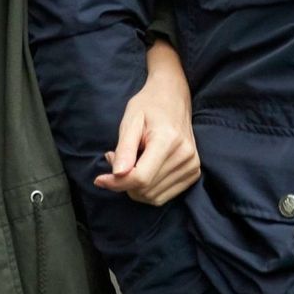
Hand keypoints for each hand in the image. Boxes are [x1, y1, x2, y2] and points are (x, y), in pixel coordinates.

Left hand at [93, 38, 201, 204]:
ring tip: (130, 162)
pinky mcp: (193, 172)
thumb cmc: (148, 105)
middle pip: (146, 190)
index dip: (117, 183)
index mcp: (168, 140)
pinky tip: (143, 169)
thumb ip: (124, 149)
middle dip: (124, 182)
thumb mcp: (130, 121)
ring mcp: (192, 165)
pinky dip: (147, 189)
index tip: (100, 179)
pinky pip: (163, 195)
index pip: (140, 177)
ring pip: (153, 197)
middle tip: (116, 159)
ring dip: (135, 187)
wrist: (174, 97)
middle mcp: (185, 155)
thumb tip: (117, 175)